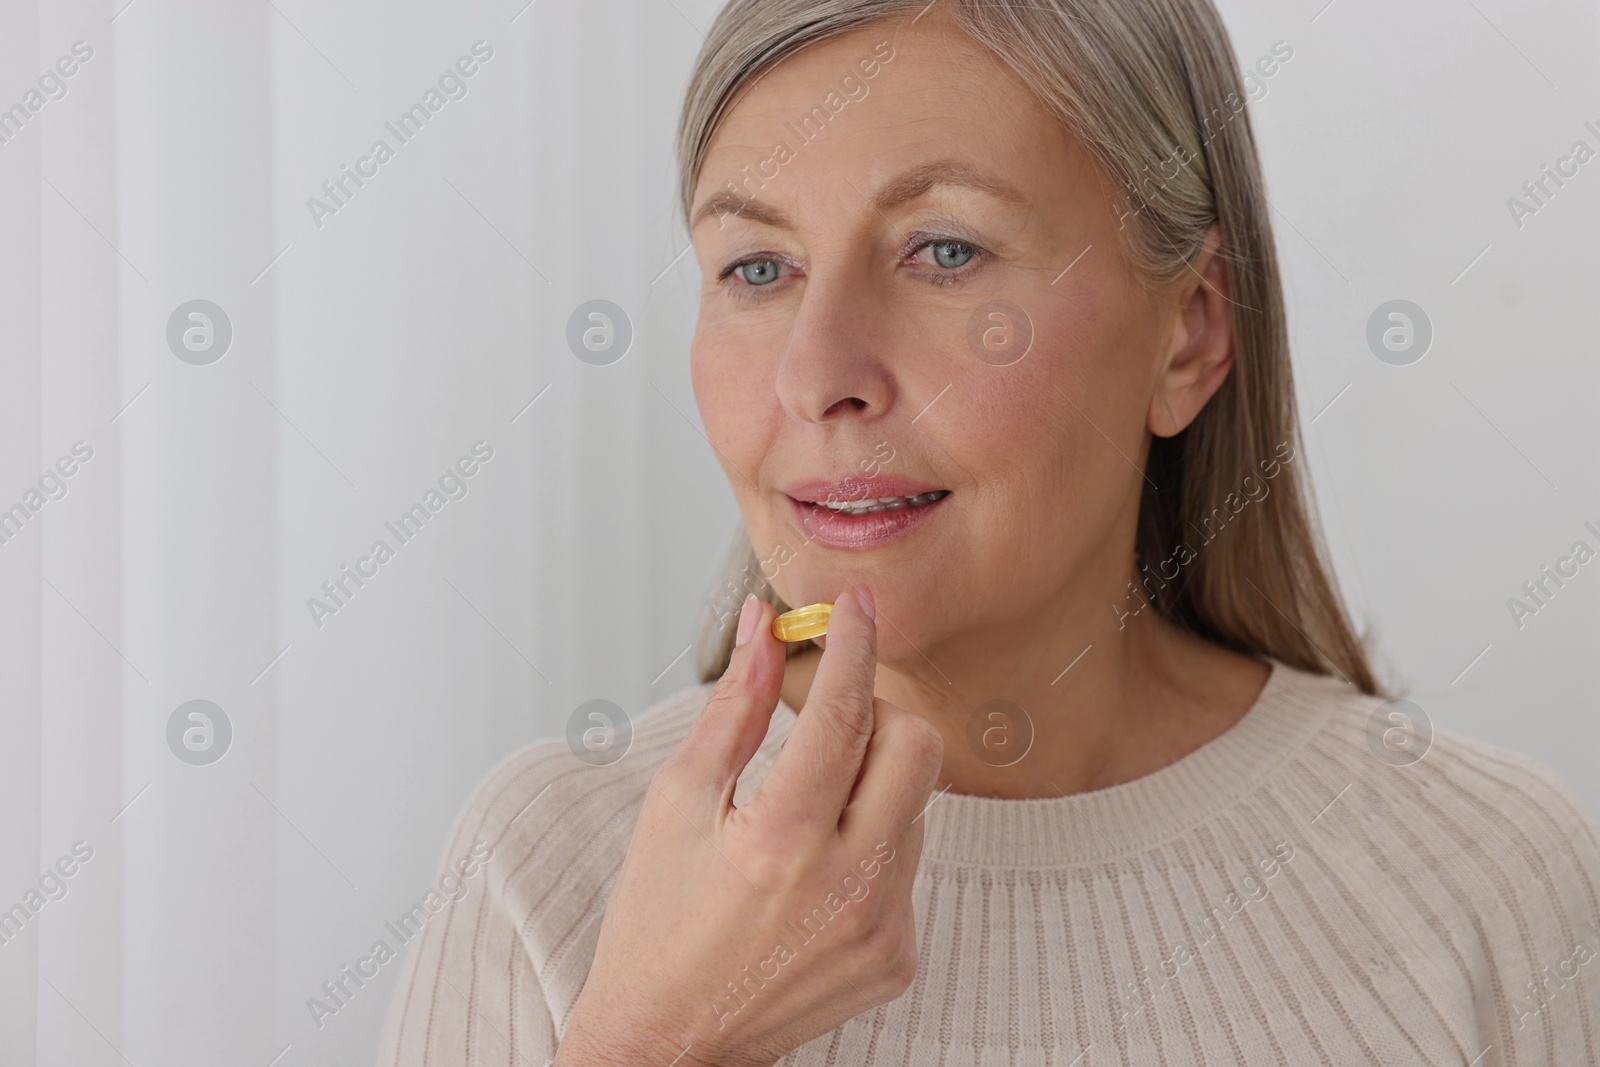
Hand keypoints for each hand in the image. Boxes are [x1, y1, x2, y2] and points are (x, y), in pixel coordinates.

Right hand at [555, 586, 943, 1066]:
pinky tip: (813, 876)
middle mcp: (846, 887)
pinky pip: (908, 864)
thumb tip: (763, 628)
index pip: (844, 713)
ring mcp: (881, 928)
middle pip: (915, 748)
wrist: (670, 1042)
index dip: (854, 645)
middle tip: (826, 726)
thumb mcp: (678, 801)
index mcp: (781, 840)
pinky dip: (871, 846)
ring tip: (800, 821)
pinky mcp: (899, 957)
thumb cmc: (658, 920)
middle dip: (877, 714)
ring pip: (915, 805)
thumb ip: (735, 707)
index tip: (857, 605)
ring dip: (870, 786)